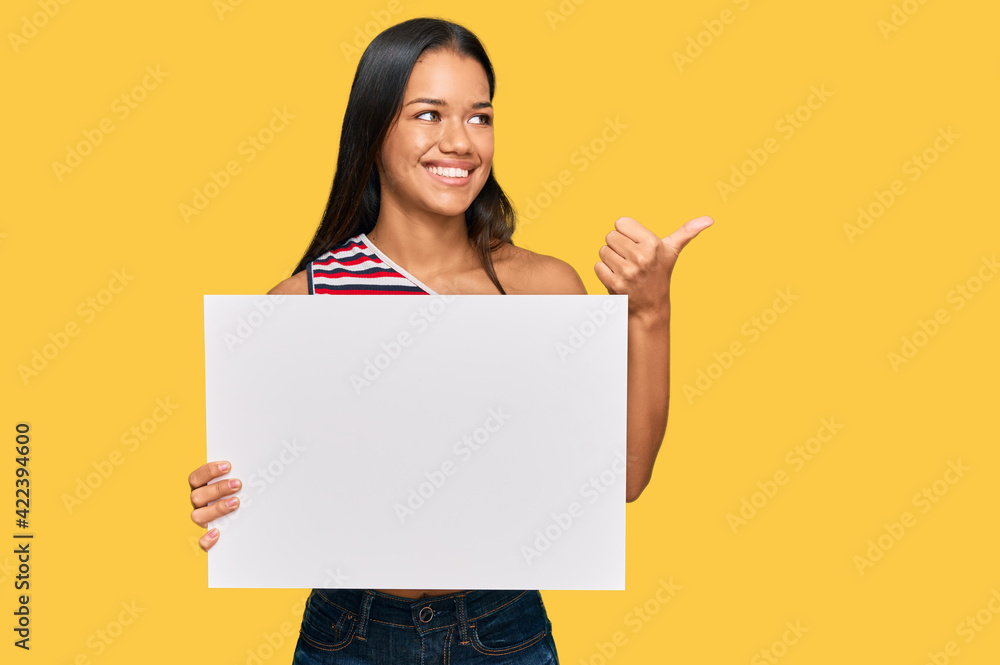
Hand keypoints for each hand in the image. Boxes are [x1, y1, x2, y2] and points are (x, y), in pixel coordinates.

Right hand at [189, 460, 241, 551]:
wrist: (249, 525)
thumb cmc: (241, 498)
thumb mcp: (236, 488)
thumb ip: (235, 480)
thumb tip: (254, 470)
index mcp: (200, 489)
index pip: (196, 478)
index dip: (209, 471)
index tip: (228, 466)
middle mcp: (198, 505)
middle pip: (197, 496)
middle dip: (218, 488)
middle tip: (237, 484)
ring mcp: (200, 521)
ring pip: (197, 515)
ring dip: (217, 508)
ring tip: (235, 502)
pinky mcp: (205, 538)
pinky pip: (200, 541)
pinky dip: (206, 538)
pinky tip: (217, 533)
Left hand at [594, 215, 713, 318]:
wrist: (651, 308)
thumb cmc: (660, 274)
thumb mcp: (673, 251)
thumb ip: (687, 232)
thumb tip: (709, 219)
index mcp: (652, 243)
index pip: (621, 222)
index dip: (626, 233)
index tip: (636, 245)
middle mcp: (641, 256)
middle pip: (610, 236)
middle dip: (618, 246)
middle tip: (630, 259)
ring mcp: (627, 271)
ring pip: (603, 251)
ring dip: (610, 259)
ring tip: (624, 268)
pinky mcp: (615, 283)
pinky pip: (598, 266)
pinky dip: (604, 272)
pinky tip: (617, 277)